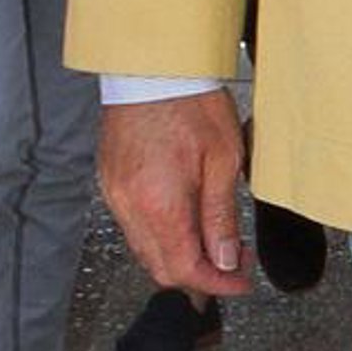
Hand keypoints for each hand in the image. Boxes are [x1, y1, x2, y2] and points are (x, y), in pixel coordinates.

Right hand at [98, 92, 250, 299]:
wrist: (151, 66)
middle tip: (235, 261)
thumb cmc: (189, 103)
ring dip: (180, 255)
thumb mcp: (223, 161)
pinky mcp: (111, 183)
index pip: (185, 269)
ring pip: (146, 250)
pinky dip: (162, 234)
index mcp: (159, 205)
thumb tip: (227, 259)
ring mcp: (115, 195)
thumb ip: (221, 217)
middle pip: (161, 268)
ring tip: (216, 238)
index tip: (241, 281)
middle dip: (201, 275)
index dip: (218, 284)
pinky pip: (134, 226)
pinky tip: (186, 218)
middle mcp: (130, 206)